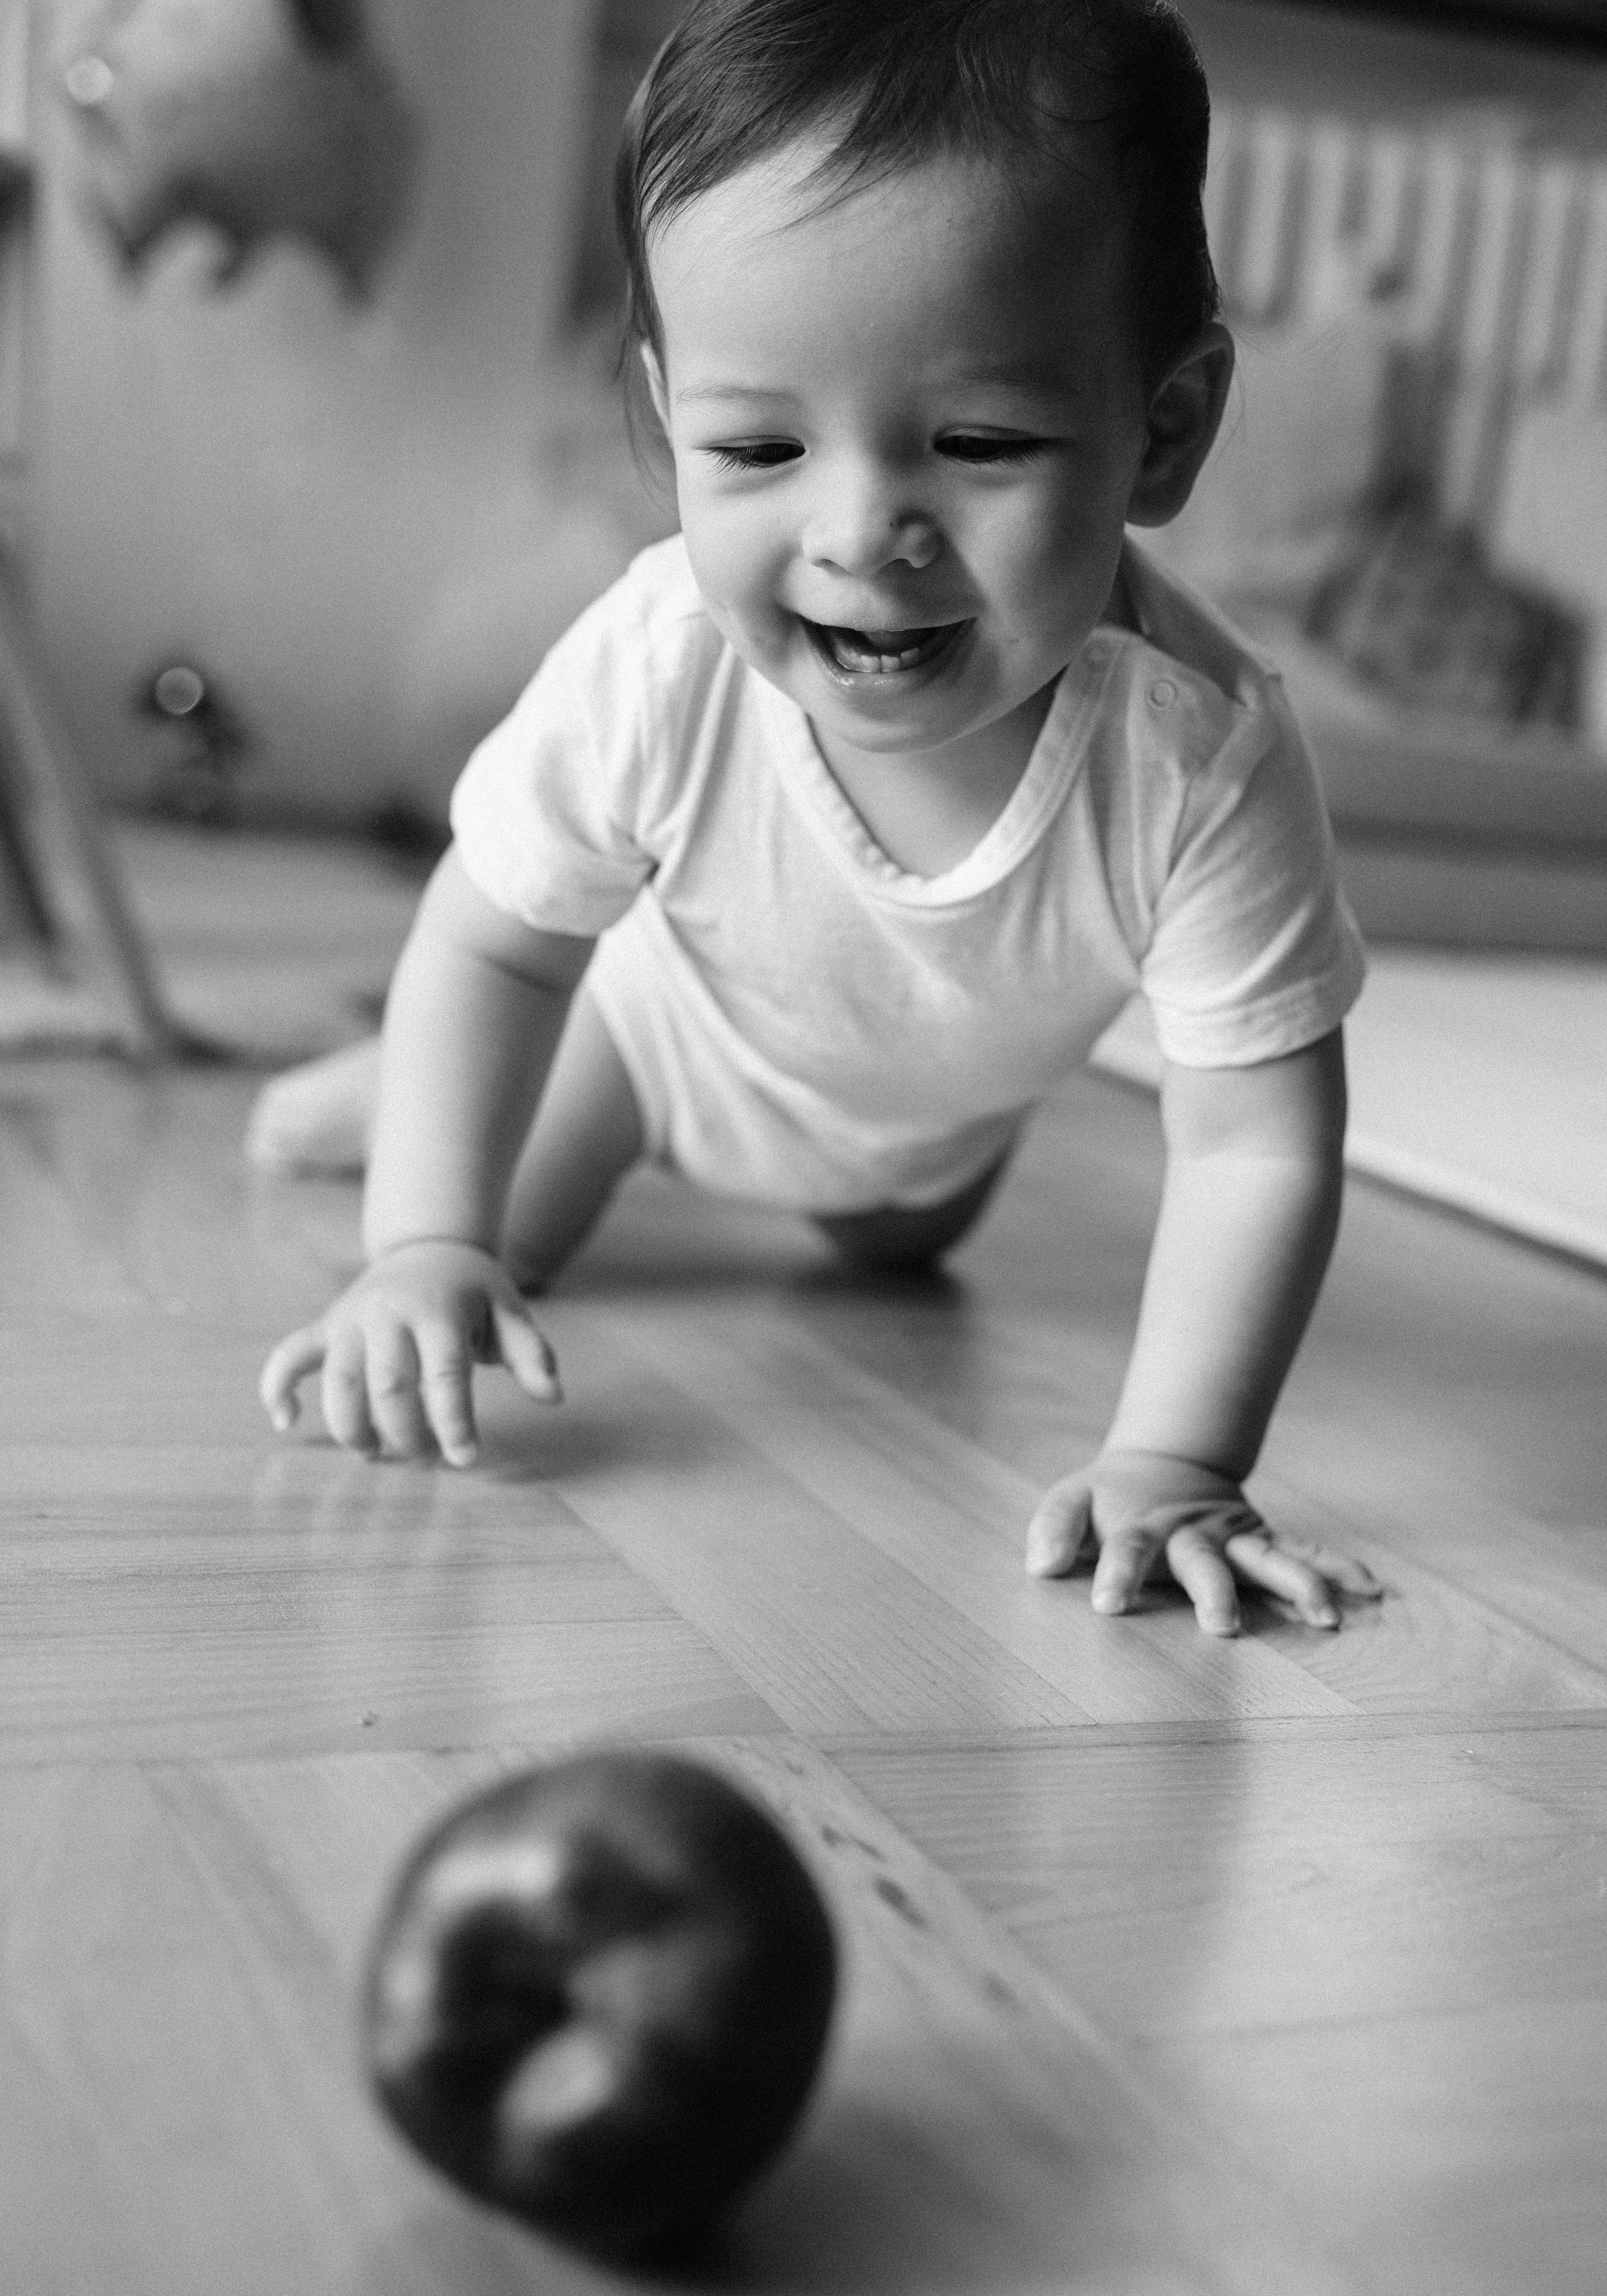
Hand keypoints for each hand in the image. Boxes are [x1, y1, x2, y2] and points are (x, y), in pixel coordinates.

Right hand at [259, 1239, 560, 1465]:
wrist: (428, 1243)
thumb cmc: (475, 1291)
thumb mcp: (511, 1311)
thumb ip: (531, 1353)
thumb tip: (552, 1396)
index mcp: (439, 1311)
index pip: (445, 1374)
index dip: (454, 1422)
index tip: (465, 1459)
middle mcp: (389, 1313)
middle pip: (388, 1386)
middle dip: (406, 1433)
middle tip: (427, 1460)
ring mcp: (351, 1319)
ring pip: (338, 1381)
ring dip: (352, 1428)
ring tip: (376, 1456)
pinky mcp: (326, 1327)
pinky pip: (289, 1356)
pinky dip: (277, 1388)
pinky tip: (288, 1423)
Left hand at [1024, 1447, 1381, 1635]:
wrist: (1163, 1461)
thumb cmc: (1109, 1498)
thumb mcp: (1071, 1500)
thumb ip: (1053, 1527)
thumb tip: (1039, 1565)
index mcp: (1143, 1527)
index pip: (1127, 1548)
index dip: (1117, 1574)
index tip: (1106, 1603)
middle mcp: (1194, 1534)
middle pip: (1203, 1562)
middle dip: (1213, 1592)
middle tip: (1222, 1626)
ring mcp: (1234, 1538)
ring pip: (1267, 1559)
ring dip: (1296, 1585)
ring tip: (1325, 1616)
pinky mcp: (1261, 1542)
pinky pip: (1305, 1553)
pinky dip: (1339, 1569)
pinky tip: (1372, 1590)